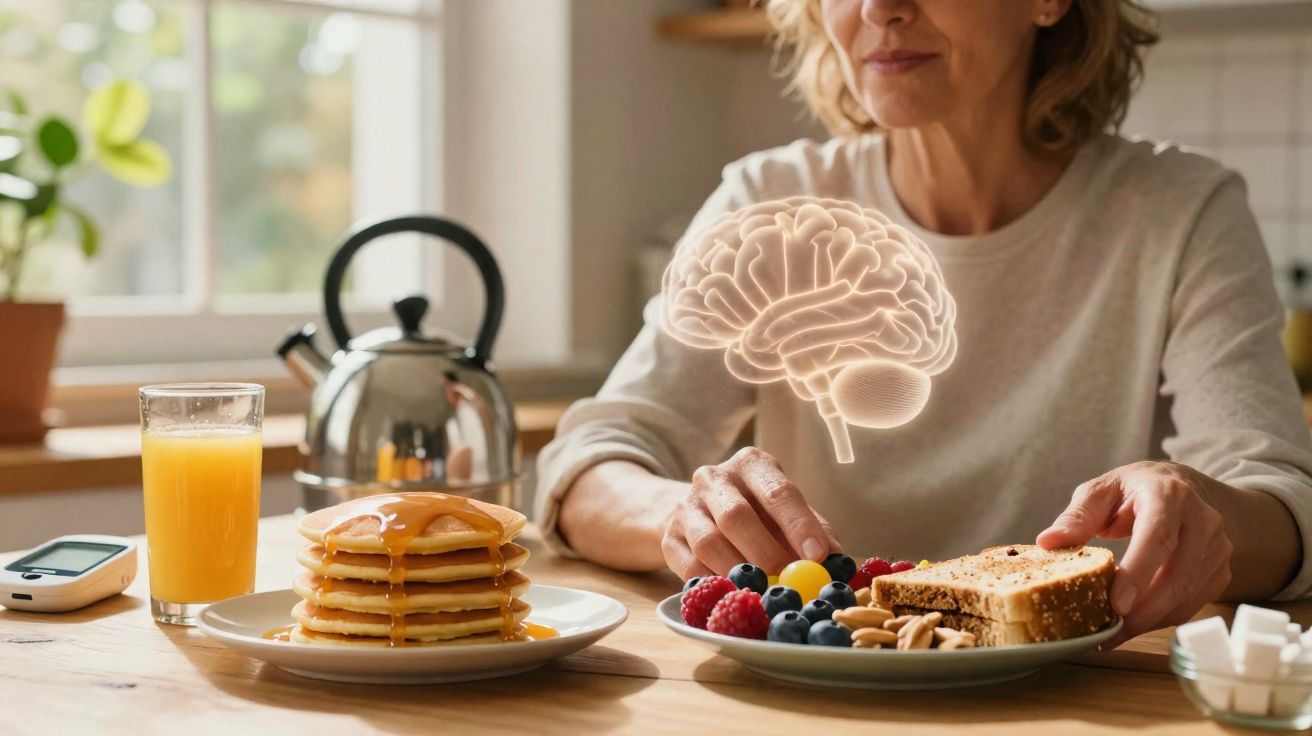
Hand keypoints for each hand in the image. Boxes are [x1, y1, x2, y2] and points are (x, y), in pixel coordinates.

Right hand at [662, 446, 840, 578]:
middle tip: (787, 581)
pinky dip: (714, 585)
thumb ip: (815, 533)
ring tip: (762, 592)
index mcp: (752, 465)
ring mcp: (686, 506)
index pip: (778, 491)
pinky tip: (734, 593)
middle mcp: (714, 478)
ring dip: (739, 572)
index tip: (818, 556)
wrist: (700, 513)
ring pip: (709, 543)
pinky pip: (688, 567)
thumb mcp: (788, 514)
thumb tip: (840, 563)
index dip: (799, 525)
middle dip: (766, 553)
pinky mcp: (669, 536)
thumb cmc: (759, 515)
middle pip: (737, 516)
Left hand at [1037, 461, 1233, 646]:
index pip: (1158, 538)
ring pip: (1186, 597)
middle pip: (1177, 577)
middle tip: (1107, 633)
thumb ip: (1077, 516)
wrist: (1182, 487)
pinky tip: (1134, 622)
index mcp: (1170, 495)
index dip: (1139, 573)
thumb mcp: (1102, 491)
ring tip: (1112, 632)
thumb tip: (1048, 542)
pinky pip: (1192, 604)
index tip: (1116, 605)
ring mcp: (1217, 549)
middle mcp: (1203, 522)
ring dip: (1149, 621)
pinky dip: (1161, 619)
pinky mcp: (1220, 571)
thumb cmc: (1134, 491)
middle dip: (1142, 612)